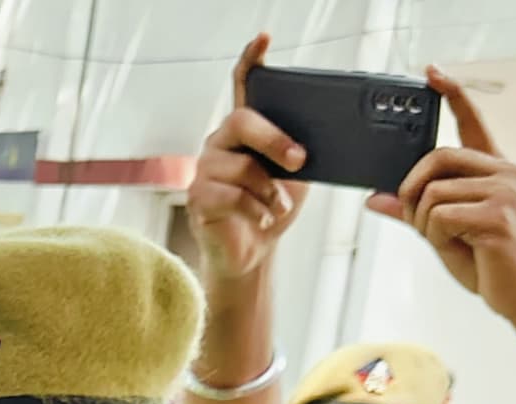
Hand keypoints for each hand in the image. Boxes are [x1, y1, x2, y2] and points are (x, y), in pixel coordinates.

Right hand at [188, 35, 311, 284]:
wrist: (251, 252)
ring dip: (271, 191)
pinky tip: (263, 219)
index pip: (242, 84)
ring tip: (279, 208)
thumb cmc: (271, 208)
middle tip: (300, 161)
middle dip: (276, 140)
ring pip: (242, 166)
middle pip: (243, 121)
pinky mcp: (198, 198)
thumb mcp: (295, 175)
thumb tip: (317, 143)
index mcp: (245, 130)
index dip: (251, 59)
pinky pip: (233, 196)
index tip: (263, 38)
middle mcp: (220, 142)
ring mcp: (205, 169)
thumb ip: (298, 151)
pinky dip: (258, 210)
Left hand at [373, 73, 515, 325]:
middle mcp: (504, 172)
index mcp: (495, 170)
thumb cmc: (491, 265)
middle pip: (436, 156)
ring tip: (451, 243)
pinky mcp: (497, 214)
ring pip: (432, 192)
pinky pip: (439, 215)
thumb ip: (414, 211)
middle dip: (411, 189)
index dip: (451, 95)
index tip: (432, 73)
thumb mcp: (445, 233)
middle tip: (414, 216)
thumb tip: (373, 198)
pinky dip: (437, 237)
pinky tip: (464, 249)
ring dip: (426, 224)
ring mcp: (504, 190)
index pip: (471, 122)